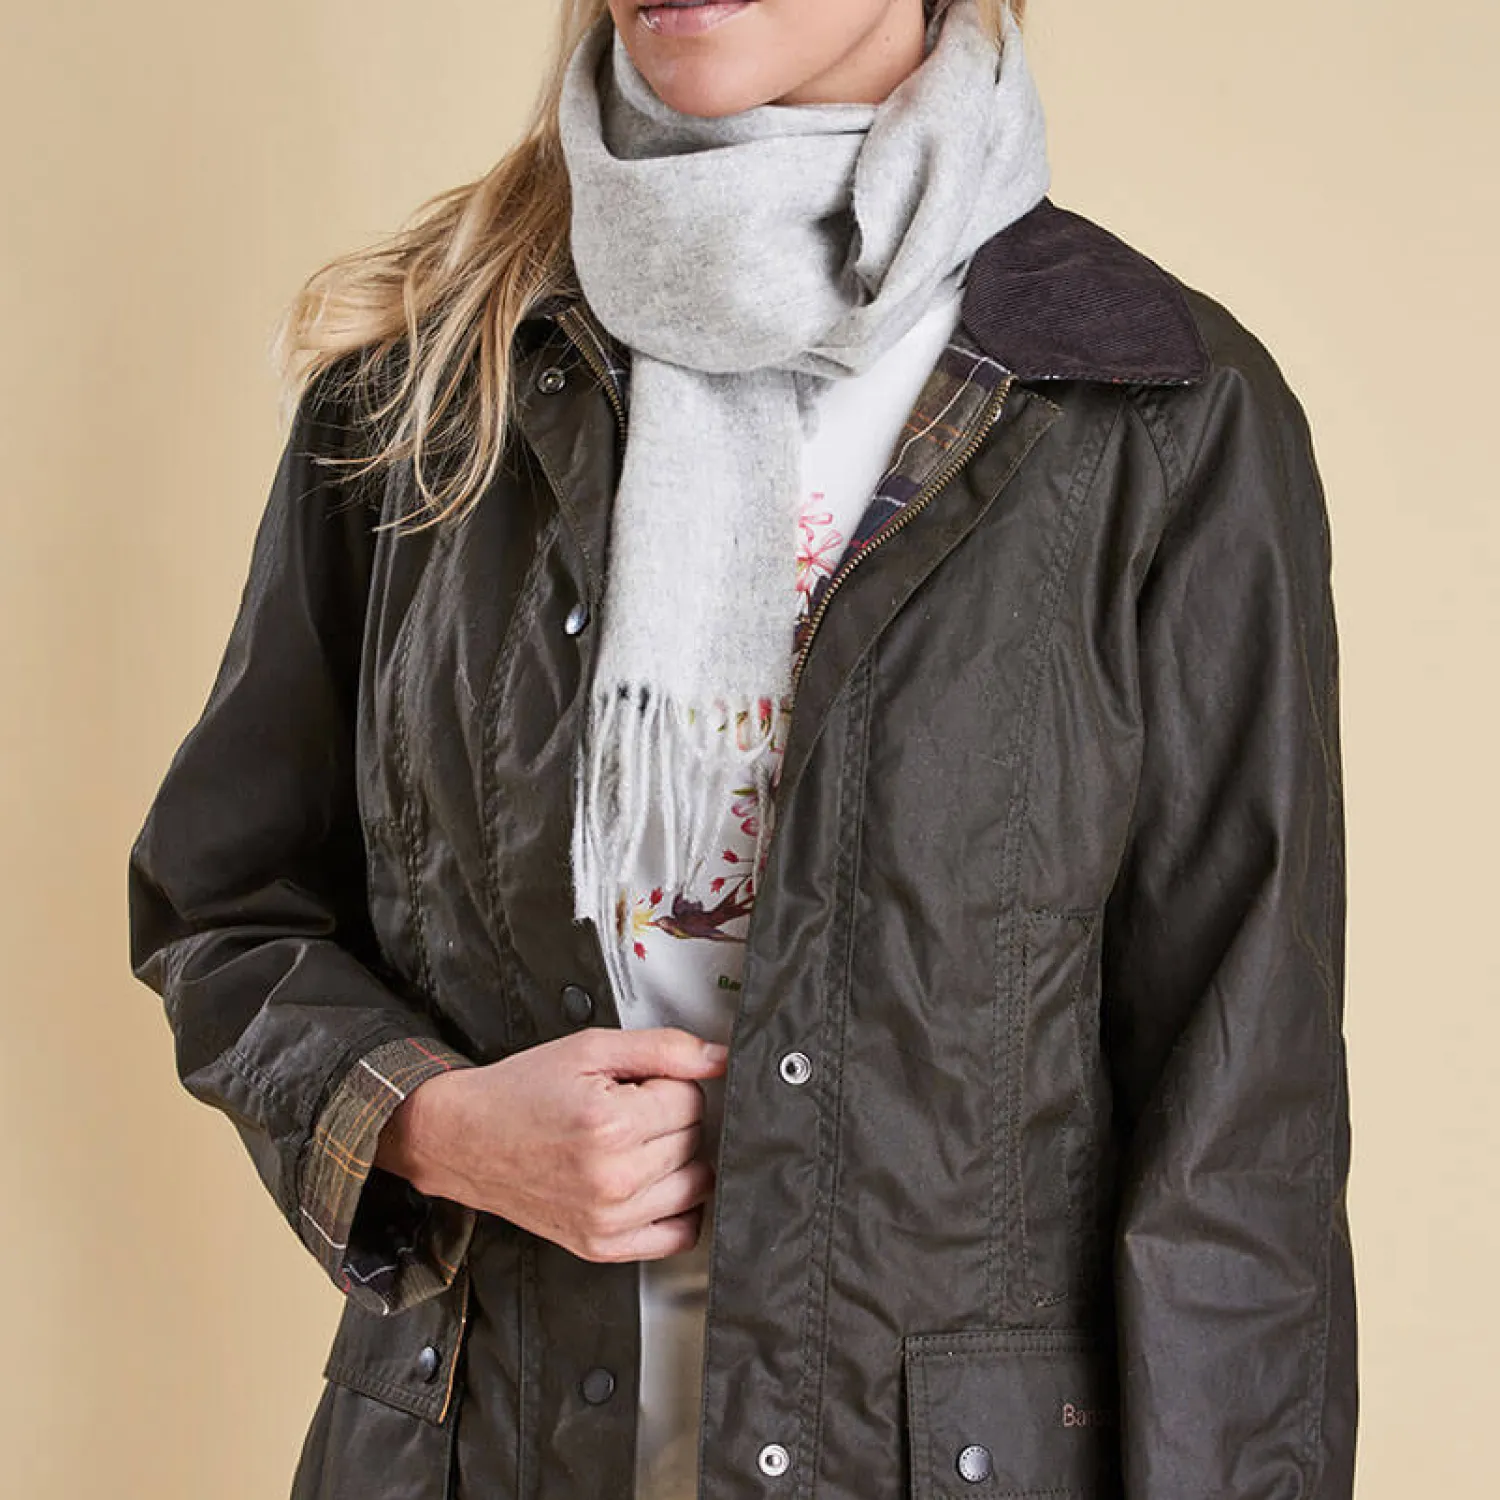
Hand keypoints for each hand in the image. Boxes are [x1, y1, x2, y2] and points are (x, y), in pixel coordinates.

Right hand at [374, 1027, 727, 1261]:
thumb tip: (718, 1058)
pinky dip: (679, 1208)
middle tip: (632, 1109)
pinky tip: (652, 1182)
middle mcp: (612, 1178)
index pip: (692, 1100)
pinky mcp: (603, 1246)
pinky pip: (679, 1235)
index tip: (642, 1085)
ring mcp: (608, 1219)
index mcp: (610, 1124)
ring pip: (696, 1184)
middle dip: (672, 1118)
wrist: (465, 1138)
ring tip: (636, 1143)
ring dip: (677, 1160)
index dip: (671, 1084)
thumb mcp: (590, 1049)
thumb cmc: (521, 1093)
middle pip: (695, 1140)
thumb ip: (663, 1049)